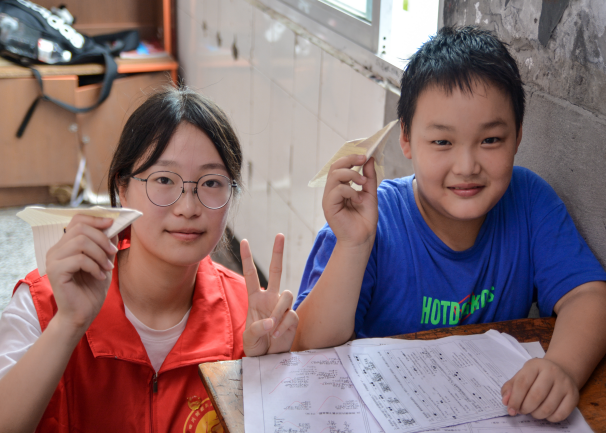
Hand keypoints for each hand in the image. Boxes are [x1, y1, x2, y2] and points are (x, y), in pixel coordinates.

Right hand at [46, 215, 117, 333]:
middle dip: (102, 239)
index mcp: (66, 245)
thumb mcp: (103, 261)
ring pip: (80, 242)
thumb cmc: (92, 288)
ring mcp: (53, 260)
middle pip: (80, 228)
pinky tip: (99, 276)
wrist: (82, 313)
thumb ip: (106, 243)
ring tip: (107, 268)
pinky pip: (79, 259)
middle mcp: (56, 249)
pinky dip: (94, 266)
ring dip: (100, 254)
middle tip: (113, 253)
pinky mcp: (55, 271)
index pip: (77, 220)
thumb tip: (114, 224)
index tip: (113, 223)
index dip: (95, 219)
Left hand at [242, 234, 298, 355]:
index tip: (244, 241)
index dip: (247, 258)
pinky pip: (291, 315)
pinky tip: (278, 335)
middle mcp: (270, 298)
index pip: (250, 274)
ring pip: (286, 294)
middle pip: (276, 270)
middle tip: (279, 234)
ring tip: (272, 329)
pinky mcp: (293, 316)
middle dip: (277, 252)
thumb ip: (257, 328)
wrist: (269, 359)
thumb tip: (270, 321)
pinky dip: (283, 325)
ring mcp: (283, 306)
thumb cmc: (256, 346)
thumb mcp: (249, 338)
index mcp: (255, 298)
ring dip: (278, 312)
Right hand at [323, 155, 378, 248]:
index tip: (365, 156)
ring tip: (363, 184)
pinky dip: (351, 191)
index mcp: (340, 187)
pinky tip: (359, 200)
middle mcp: (332, 191)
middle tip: (363, 160)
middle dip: (350, 160)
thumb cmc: (364, 219)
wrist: (362, 239)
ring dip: (352, 175)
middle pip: (334, 166)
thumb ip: (368, 177)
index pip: (339, 166)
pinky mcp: (329, 206)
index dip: (350, 158)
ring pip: (335, 175)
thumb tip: (369, 159)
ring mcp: (329, 198)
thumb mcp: (370, 194)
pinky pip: (337, 190)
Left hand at [501, 357, 578, 421]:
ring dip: (536, 414)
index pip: (522, 384)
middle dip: (525, 408)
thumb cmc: (537, 375)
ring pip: (548, 408)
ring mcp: (565, 384)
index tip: (511, 409)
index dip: (514, 399)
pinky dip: (549, 418)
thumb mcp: (522, 375)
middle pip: (536, 396)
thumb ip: (510, 387)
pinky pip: (560, 415)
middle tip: (522, 410)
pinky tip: (545, 413)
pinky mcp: (574, 396)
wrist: (561, 370)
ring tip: (532, 411)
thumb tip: (506, 401)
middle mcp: (552, 372)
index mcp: (535, 365)